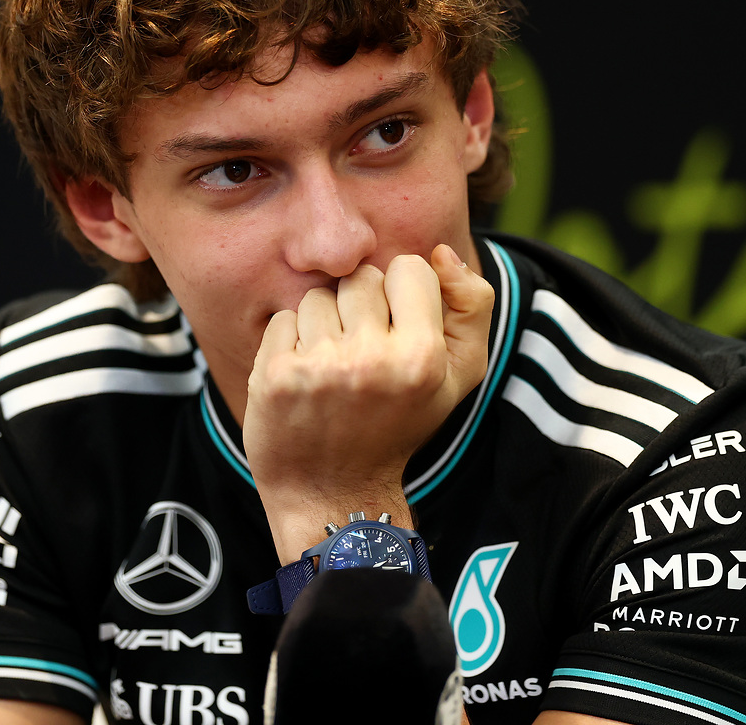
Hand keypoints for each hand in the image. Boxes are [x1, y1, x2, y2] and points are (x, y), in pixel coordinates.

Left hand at [243, 243, 493, 561]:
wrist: (332, 491)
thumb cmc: (398, 423)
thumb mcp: (459, 374)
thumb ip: (471, 306)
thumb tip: (440, 253)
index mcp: (422, 358)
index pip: (409, 268)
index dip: (404, 296)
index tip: (398, 333)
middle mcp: (370, 360)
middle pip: (361, 277)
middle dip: (360, 307)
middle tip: (363, 357)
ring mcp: (318, 367)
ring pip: (319, 296)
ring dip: (324, 324)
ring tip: (333, 368)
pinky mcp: (274, 374)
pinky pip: (283, 318)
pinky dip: (291, 341)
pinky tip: (304, 378)